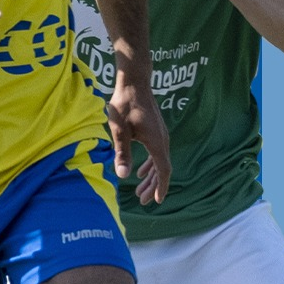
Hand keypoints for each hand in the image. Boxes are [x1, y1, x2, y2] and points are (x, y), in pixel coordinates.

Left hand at [107, 78, 170, 204]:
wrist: (134, 82)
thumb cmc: (125, 104)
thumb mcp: (120, 130)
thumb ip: (122, 152)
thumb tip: (123, 175)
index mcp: (156, 142)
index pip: (163, 170)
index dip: (161, 187)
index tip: (157, 201)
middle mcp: (163, 140)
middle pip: (162, 169)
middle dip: (153, 186)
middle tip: (143, 201)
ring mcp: (161, 135)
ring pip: (159, 161)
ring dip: (151, 177)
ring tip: (140, 191)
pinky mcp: (156, 130)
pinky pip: (157, 153)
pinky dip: (150, 165)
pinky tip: (140, 171)